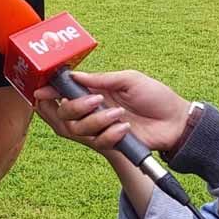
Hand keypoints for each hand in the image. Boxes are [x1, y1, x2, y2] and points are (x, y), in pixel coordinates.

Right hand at [33, 70, 191, 153]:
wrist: (177, 122)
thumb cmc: (156, 96)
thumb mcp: (129, 79)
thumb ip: (101, 79)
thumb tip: (74, 75)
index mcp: (96, 91)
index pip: (66, 91)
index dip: (50, 92)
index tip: (42, 91)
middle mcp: (93, 110)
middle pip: (64, 114)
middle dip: (74, 107)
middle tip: (94, 102)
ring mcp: (101, 128)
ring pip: (77, 129)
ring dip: (96, 121)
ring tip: (118, 114)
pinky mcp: (110, 143)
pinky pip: (98, 142)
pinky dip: (110, 134)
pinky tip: (125, 128)